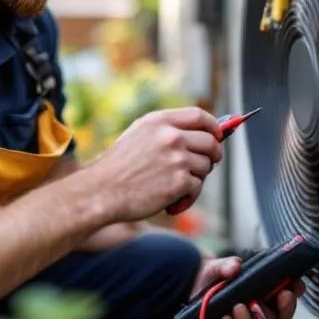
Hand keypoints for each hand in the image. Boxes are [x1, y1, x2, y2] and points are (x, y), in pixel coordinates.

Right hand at [88, 107, 223, 222]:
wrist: (101, 191)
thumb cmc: (118, 167)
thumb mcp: (139, 135)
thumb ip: (167, 130)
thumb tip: (203, 134)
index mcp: (159, 121)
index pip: (200, 116)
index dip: (214, 126)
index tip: (217, 136)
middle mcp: (170, 136)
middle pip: (211, 142)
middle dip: (213, 155)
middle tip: (206, 166)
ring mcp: (176, 158)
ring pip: (206, 167)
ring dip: (197, 179)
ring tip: (177, 187)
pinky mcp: (179, 181)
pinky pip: (198, 187)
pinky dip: (189, 197)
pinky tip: (172, 202)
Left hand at [191, 256, 305, 318]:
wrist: (199, 287)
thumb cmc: (221, 276)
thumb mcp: (222, 266)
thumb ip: (229, 264)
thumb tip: (235, 266)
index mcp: (270, 300)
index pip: (287, 306)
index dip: (289, 302)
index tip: (286, 293)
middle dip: (266, 315)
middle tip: (255, 303)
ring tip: (237, 307)